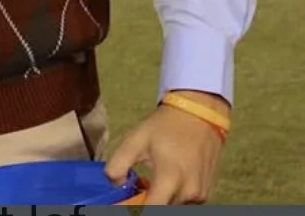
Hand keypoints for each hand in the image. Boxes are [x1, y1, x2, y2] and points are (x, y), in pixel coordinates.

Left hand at [105, 91, 227, 203]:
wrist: (199, 115)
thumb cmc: (164, 126)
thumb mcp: (135, 139)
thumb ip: (118, 164)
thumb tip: (115, 185)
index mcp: (169, 179)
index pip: (152, 210)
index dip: (137, 209)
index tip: (128, 201)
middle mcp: (188, 192)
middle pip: (162, 209)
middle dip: (148, 202)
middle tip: (139, 187)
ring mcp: (200, 195)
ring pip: (173, 207)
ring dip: (162, 199)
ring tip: (153, 180)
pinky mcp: (206, 194)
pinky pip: (185, 203)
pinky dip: (174, 196)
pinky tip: (168, 179)